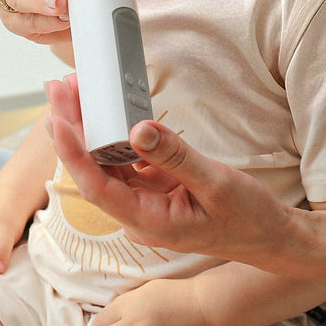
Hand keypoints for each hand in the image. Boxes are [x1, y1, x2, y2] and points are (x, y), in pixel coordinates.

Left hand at [45, 75, 295, 262]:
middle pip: (94, 170)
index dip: (73, 153)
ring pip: (107, 163)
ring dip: (92, 128)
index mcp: (147, 222)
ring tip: (76, 91)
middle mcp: (137, 214)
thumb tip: (137, 129)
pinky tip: (109, 110)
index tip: (57, 119)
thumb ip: (175, 157)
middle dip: (74, 128)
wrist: (268, 237)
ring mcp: (145, 201)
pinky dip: (117, 134)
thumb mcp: (216, 183)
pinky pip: (129, 160)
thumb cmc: (246, 218)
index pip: (98, 186)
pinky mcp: (155, 189)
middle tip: (59, 88)